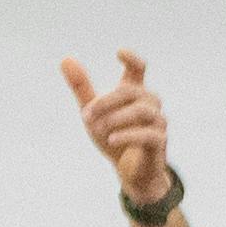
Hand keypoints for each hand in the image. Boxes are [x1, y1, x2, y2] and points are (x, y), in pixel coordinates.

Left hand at [62, 50, 175, 202]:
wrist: (131, 173)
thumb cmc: (114, 139)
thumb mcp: (92, 112)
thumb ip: (81, 88)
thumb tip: (65, 59)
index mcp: (134, 95)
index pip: (139, 70)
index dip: (132, 59)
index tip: (119, 53)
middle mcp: (150, 106)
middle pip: (133, 91)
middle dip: (107, 100)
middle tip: (87, 113)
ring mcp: (157, 124)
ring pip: (142, 111)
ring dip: (116, 118)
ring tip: (98, 129)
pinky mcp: (159, 144)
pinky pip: (148, 135)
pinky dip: (127, 135)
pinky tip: (111, 139)